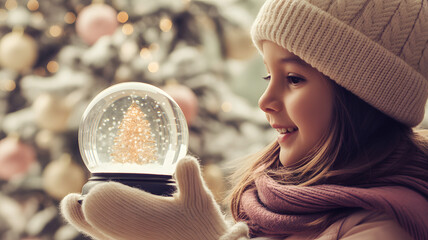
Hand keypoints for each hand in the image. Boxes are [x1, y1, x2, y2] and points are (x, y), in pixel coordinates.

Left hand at [61, 156, 247, 239]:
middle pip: (90, 223)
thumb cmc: (201, 229)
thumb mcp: (199, 199)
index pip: (97, 204)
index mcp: (132, 220)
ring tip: (82, 208)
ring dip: (90, 221)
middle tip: (70, 200)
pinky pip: (112, 239)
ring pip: (99, 235)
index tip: (94, 187)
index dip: (93, 195)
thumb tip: (185, 159)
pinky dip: (105, 229)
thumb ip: (189, 176)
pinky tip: (116, 222)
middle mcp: (125, 236)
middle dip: (77, 212)